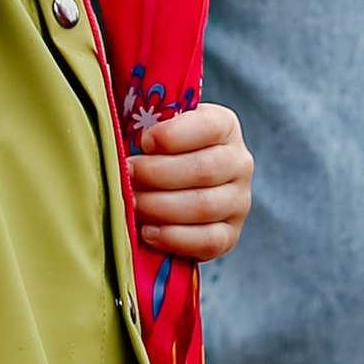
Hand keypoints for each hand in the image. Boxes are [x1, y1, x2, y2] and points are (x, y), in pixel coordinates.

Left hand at [129, 100, 253, 263]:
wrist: (170, 186)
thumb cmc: (156, 150)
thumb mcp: (156, 126)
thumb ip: (145, 122)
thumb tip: (123, 135)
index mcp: (224, 126)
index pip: (209, 127)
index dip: (174, 135)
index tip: (143, 142)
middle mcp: (239, 162)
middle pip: (202, 169)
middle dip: (156, 174)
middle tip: (126, 175)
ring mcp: (238, 201)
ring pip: (203, 206)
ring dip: (159, 206)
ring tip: (131, 202)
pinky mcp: (230, 233)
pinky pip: (208, 240)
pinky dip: (174, 238)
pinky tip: (148, 231)